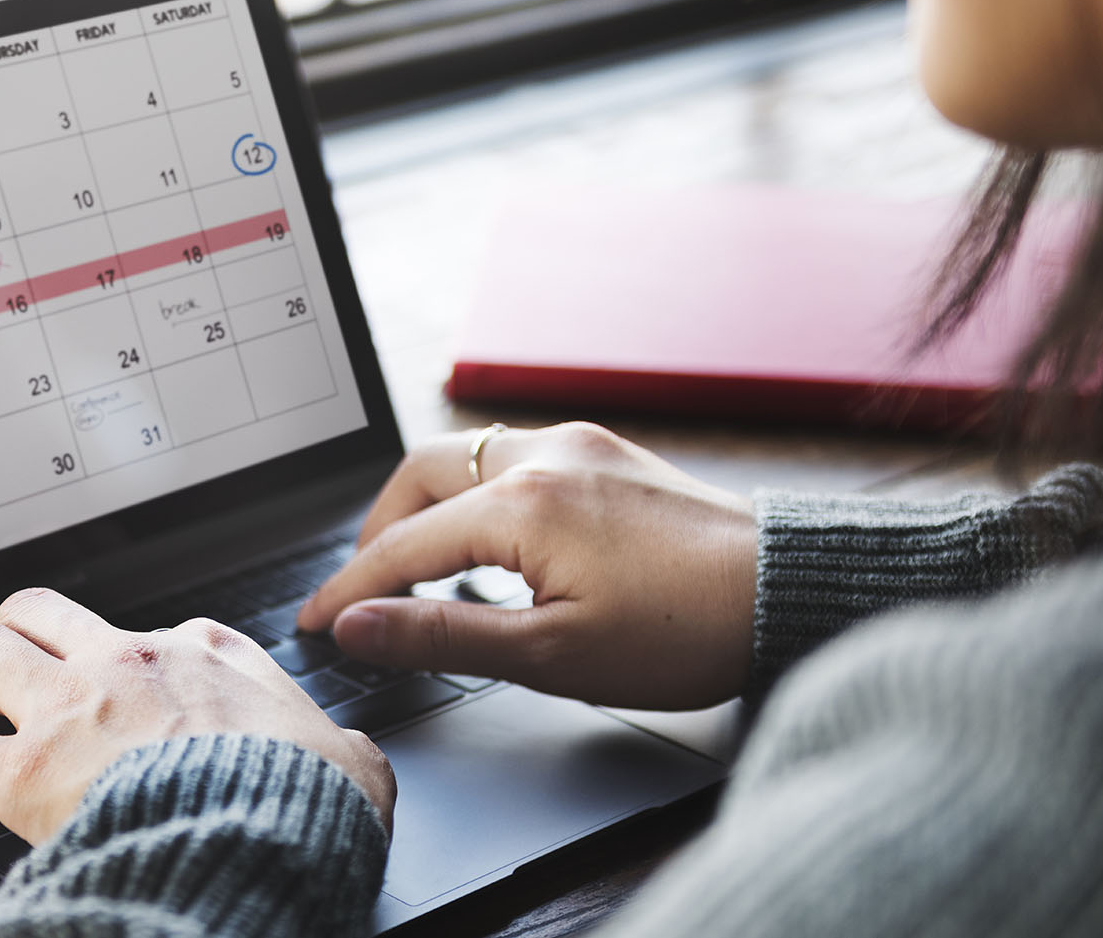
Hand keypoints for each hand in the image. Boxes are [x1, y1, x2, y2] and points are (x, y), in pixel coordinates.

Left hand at [0, 588, 394, 842]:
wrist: (266, 839)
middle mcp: (130, 661)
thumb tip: (354, 760)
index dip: (129, 665)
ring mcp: (73, 708)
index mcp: (207, 654)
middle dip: (20, 637)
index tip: (125, 697)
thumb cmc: (308, 803)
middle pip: (42, 610)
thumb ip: (341, 748)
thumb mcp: (351, 761)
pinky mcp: (26, 770)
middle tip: (16, 682)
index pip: (153, 633)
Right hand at [296, 422, 757, 709]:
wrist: (787, 591)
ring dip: (430, 507)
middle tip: (364, 590)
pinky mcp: (608, 454)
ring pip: (467, 457)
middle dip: (380, 530)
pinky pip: (514, 458)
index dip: (350, 588)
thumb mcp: (550, 655)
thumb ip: (443, 634)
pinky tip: (490, 544)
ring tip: (420, 571)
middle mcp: (544, 454)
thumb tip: (359, 626)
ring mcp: (580, 446)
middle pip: (421, 474)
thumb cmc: (685, 632)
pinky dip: (478, 495)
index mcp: (522, 502)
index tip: (315, 623)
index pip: (402, 545)